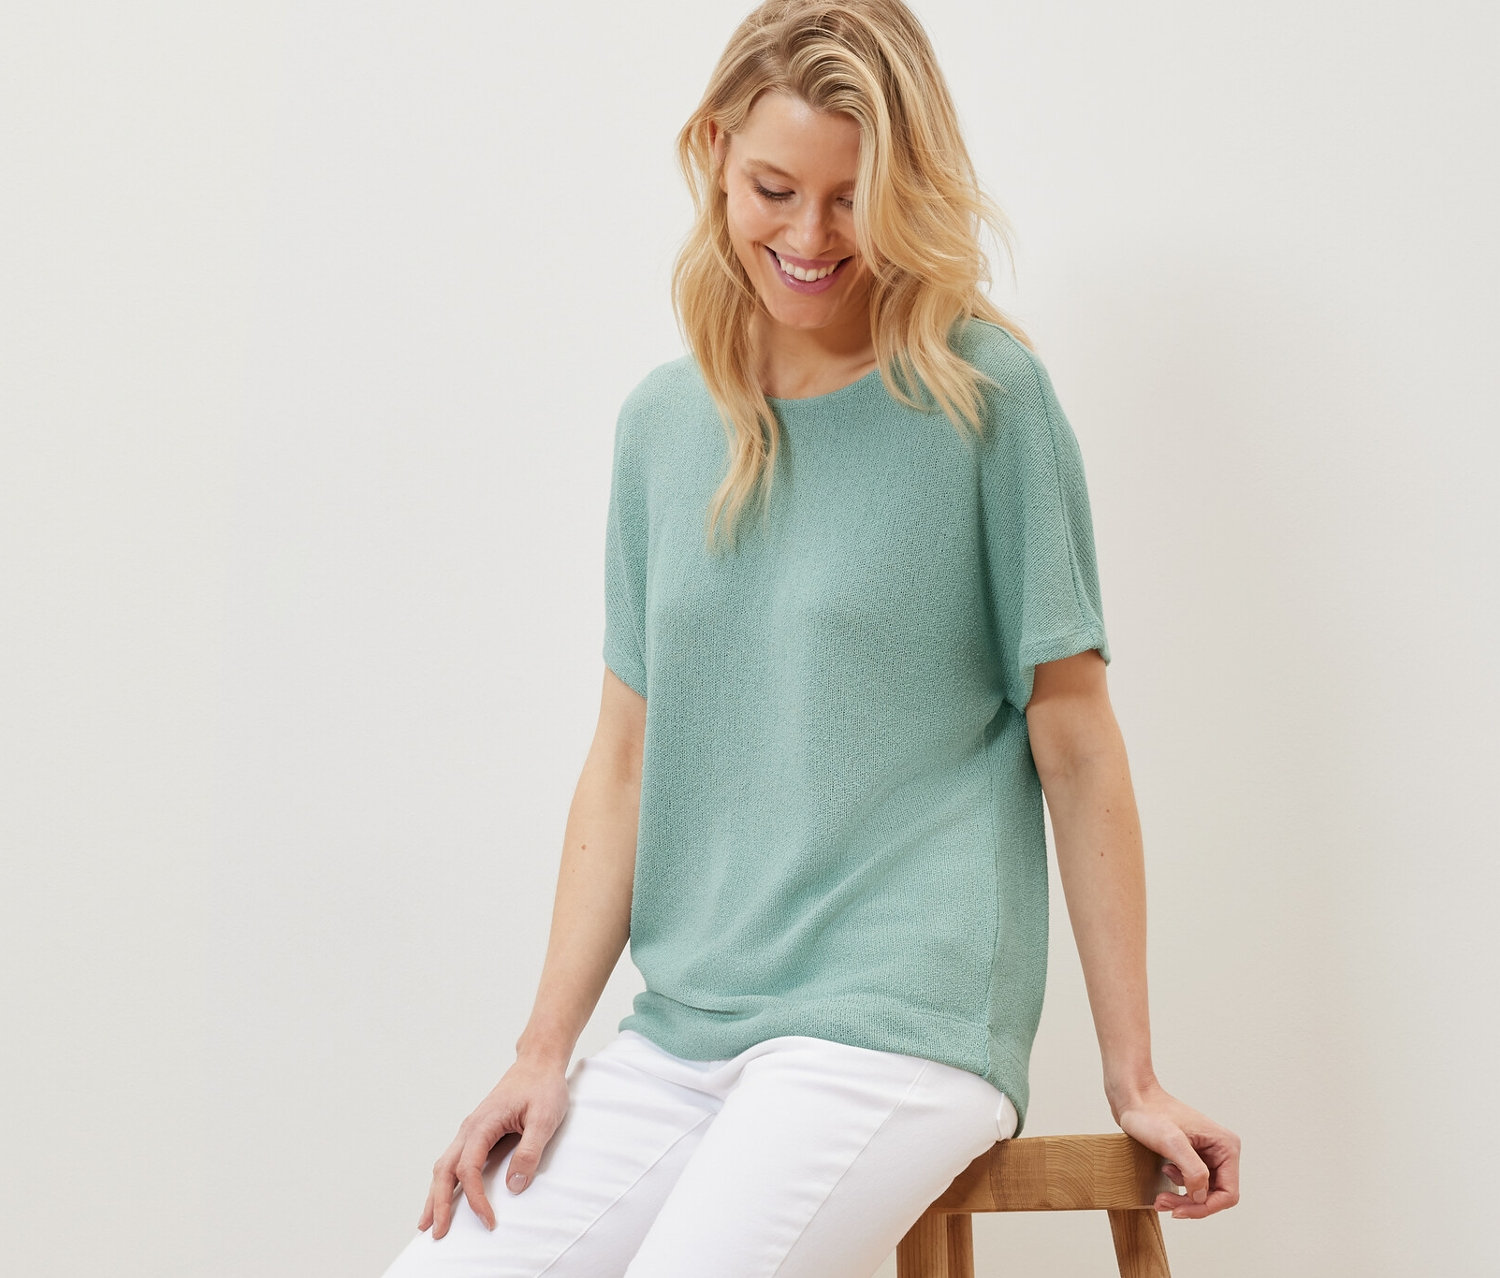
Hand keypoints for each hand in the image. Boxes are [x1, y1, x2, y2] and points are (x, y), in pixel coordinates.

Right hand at [417, 1056, 571, 1238]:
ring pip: (444, 1165)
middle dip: (438, 1203)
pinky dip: (445, 1181)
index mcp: (483, 1124)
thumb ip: (530, 1151)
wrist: (538, 1064)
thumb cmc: (542, 1087)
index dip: (476, 1199)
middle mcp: (470, 1128)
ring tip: (428, 1221)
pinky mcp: (477, 1132)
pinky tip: (444, 1195)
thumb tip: (513, 1186)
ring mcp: (471, 1130)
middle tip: (435, 1233)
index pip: (469, 1169)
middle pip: (445, 1170)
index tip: (489, 1220)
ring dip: (436, 1194)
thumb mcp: (545, 1118)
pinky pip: (453, 1160)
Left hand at [1111, 1080, 1239, 1218]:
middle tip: (1162, 1203)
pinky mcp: (1193, 1156)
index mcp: (1226, 1146)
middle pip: (1215, 1196)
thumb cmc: (1149, 1113)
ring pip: (1203, 1192)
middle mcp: (1221, 1151)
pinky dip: (1179, 1188)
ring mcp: (1208, 1154)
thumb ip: (1193, 1170)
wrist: (1133, 1098)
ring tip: (1160, 1195)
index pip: (1228, 1194)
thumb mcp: (1171, 1142)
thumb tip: (1201, 1196)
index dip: (1205, 1207)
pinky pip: (1193, 1183)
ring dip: (1183, 1198)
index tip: (1178, 1210)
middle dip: (1190, 1204)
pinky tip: (1164, 1173)